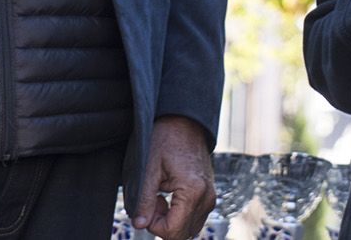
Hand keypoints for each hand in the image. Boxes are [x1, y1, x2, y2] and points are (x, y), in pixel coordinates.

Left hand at [134, 115, 214, 239]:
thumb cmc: (165, 139)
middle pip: (182, 233)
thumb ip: (143, 200)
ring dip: (170, 220)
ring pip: (188, 228)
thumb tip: (140, 225)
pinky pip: (194, 217)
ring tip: (160, 197)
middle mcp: (207, 196)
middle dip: (162, 224)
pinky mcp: (209, 193)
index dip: (153, 226)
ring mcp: (210, 195)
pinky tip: (168, 196)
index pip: (173, 232)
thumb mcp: (148, 168)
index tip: (148, 205)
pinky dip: (179, 214)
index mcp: (193, 191)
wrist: (184, 122)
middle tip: (152, 201)